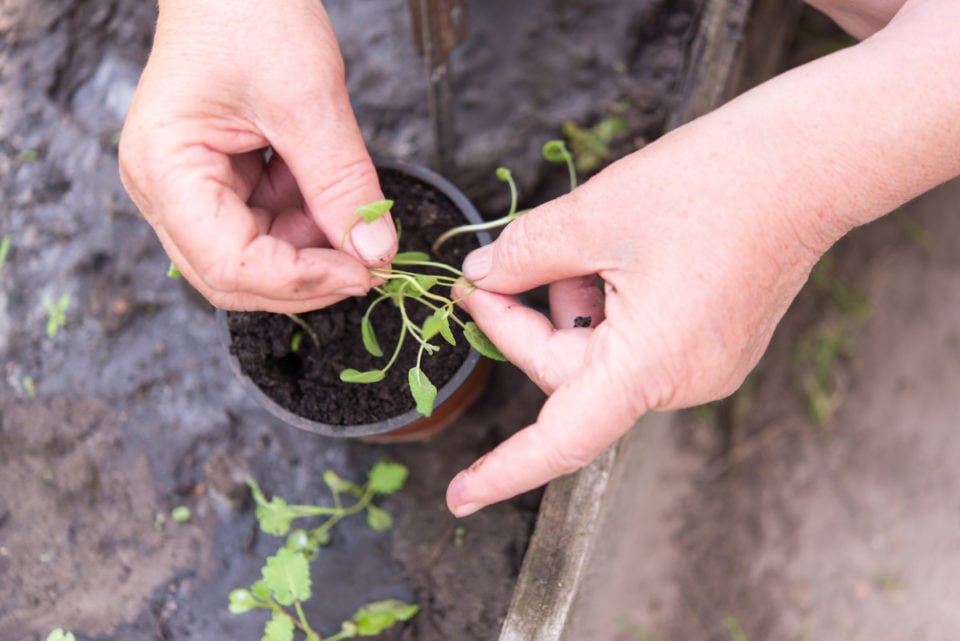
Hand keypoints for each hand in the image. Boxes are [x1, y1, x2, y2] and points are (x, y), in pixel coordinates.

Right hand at [119, 0, 396, 311]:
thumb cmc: (251, 12)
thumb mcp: (308, 99)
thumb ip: (341, 183)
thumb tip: (374, 252)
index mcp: (165, 170)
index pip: (229, 264)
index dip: (301, 282)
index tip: (363, 272)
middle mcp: (166, 190)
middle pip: (234, 277)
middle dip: (306, 279)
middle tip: (369, 265)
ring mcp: (191, 189)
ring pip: (255, 259)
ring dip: (311, 251)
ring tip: (351, 214)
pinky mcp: (220, 183)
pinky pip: (267, 228)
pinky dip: (307, 223)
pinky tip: (329, 194)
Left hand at [445, 0, 959, 515]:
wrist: (809, 160)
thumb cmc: (713, 182)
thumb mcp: (596, 213)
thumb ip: (524, 254)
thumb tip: (482, 276)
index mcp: (653, 364)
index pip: (562, 439)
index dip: (505, 470)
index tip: (460, 495)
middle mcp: (685, 381)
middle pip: (571, 374)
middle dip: (526, 319)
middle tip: (492, 269)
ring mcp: (706, 366)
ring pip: (602, 353)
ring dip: (570, 303)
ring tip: (582, 240)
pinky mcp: (715, 343)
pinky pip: (636, 341)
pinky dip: (607, 304)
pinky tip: (612, 253)